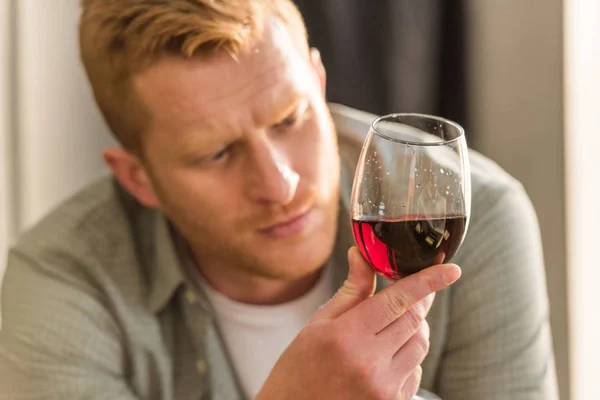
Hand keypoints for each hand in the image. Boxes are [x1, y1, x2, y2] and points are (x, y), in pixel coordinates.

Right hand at [256, 247, 460, 399]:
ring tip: (389, 329)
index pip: (398, 300)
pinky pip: (416, 371)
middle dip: (419, 301)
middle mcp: (370, 364)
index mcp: (347, 337)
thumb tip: (362, 255)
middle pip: (414, 320)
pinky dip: (409, 357)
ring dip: (413, 329)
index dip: (428, 281)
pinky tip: (385, 357)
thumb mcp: (318, 324)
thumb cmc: (299, 368)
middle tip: (413, 292)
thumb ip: (351, 291)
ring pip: (420, 345)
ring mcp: (384, 389)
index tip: (451, 269)